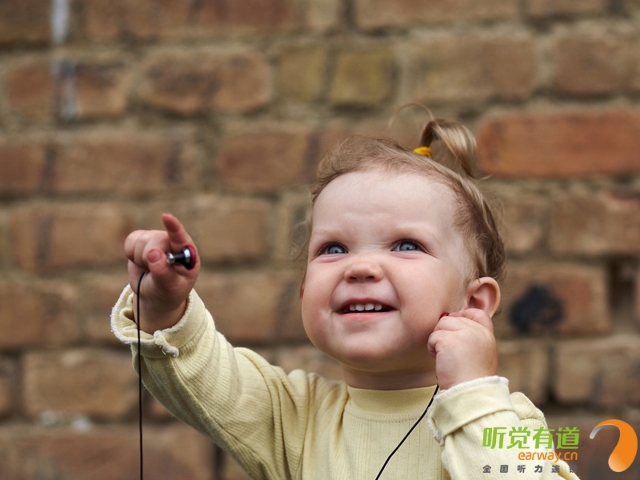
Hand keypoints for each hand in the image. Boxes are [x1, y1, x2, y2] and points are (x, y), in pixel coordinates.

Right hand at [125, 213, 199, 331]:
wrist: (156, 294)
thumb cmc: (169, 291)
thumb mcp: (170, 287)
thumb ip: (163, 272)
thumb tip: (153, 254)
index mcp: (187, 252)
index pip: (180, 237)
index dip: (173, 226)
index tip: (166, 217)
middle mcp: (173, 241)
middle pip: (154, 240)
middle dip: (149, 258)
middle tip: (154, 272)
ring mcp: (157, 238)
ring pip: (141, 240)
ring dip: (140, 259)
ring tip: (150, 269)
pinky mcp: (142, 238)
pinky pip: (130, 240)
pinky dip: (131, 254)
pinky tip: (141, 262)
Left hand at [427, 309, 497, 389]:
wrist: (469, 394)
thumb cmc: (470, 380)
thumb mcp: (481, 355)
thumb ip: (471, 337)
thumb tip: (448, 319)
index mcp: (487, 336)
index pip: (477, 313)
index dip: (463, 316)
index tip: (455, 331)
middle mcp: (478, 332)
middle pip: (453, 318)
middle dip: (446, 333)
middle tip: (451, 354)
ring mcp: (465, 334)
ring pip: (441, 324)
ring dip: (438, 340)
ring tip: (447, 358)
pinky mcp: (449, 340)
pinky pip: (432, 336)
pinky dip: (432, 349)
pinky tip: (441, 361)